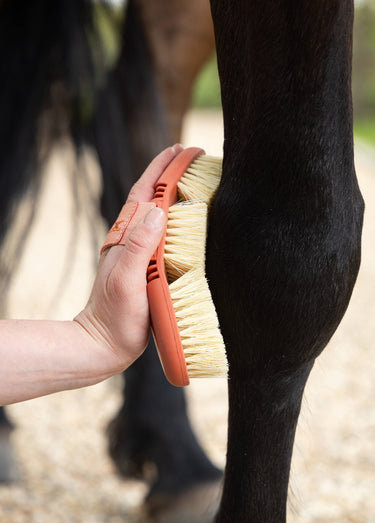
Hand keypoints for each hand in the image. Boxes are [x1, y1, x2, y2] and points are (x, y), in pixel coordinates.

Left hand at [74, 144, 183, 374]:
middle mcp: (130, 239)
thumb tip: (157, 208)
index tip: (182, 150)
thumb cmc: (116, 316)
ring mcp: (136, 252)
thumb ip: (141, 245)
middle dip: (168, 172)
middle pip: (149, 196)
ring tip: (190, 177)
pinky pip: (159, 232)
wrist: (104, 344)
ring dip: (170, 191)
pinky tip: (182, 219)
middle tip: (190, 155)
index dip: (163, 169)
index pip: (145, 192)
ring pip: (154, 212)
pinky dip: (171, 217)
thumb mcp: (128, 279)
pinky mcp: (143, 266)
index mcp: (127, 237)